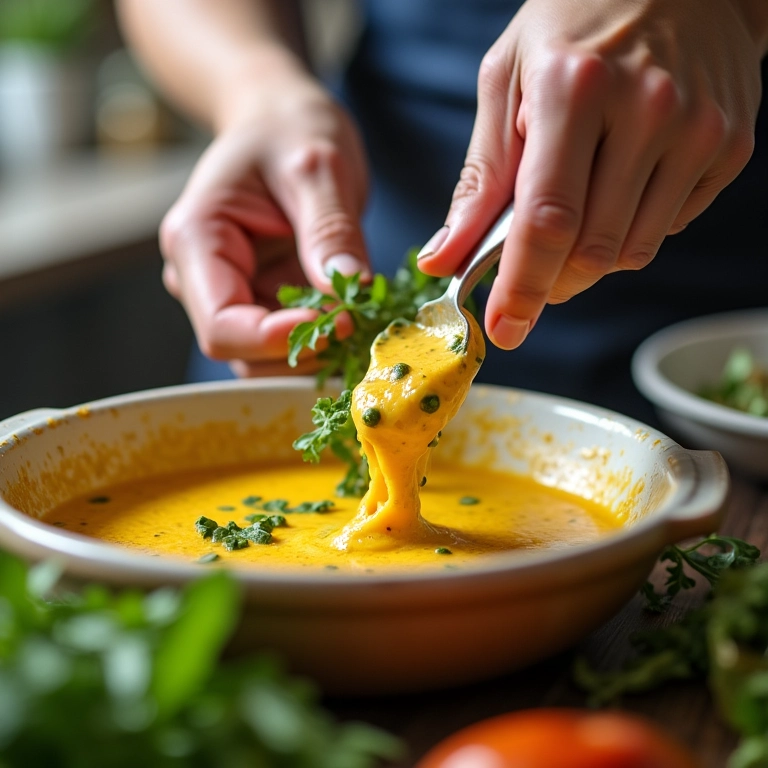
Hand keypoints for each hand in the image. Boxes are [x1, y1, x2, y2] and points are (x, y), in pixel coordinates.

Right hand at [160, 68, 368, 375]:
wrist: (279, 119)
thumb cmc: (288, 127)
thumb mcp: (317, 166)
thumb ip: (330, 229)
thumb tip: (350, 291)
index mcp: (196, 241)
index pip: (223, 327)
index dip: (278, 340)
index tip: (341, 321)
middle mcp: (203, 277)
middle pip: (244, 352)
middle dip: (304, 350)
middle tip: (361, 321)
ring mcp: (232, 292)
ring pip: (267, 357)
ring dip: (317, 352)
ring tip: (362, 317)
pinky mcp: (263, 298)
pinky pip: (290, 339)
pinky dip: (324, 340)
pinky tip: (356, 316)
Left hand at [418, 0, 762, 349]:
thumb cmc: (576, 24)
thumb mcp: (508, 82)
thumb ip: (479, 178)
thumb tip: (442, 257)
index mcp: (575, 88)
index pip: (546, 220)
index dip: (521, 287)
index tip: (503, 330)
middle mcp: (647, 110)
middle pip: (591, 250)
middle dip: (550, 282)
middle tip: (529, 274)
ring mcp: (697, 131)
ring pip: (630, 251)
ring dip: (588, 260)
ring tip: (574, 211)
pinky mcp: (729, 147)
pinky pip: (665, 229)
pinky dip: (629, 230)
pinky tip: (618, 186)